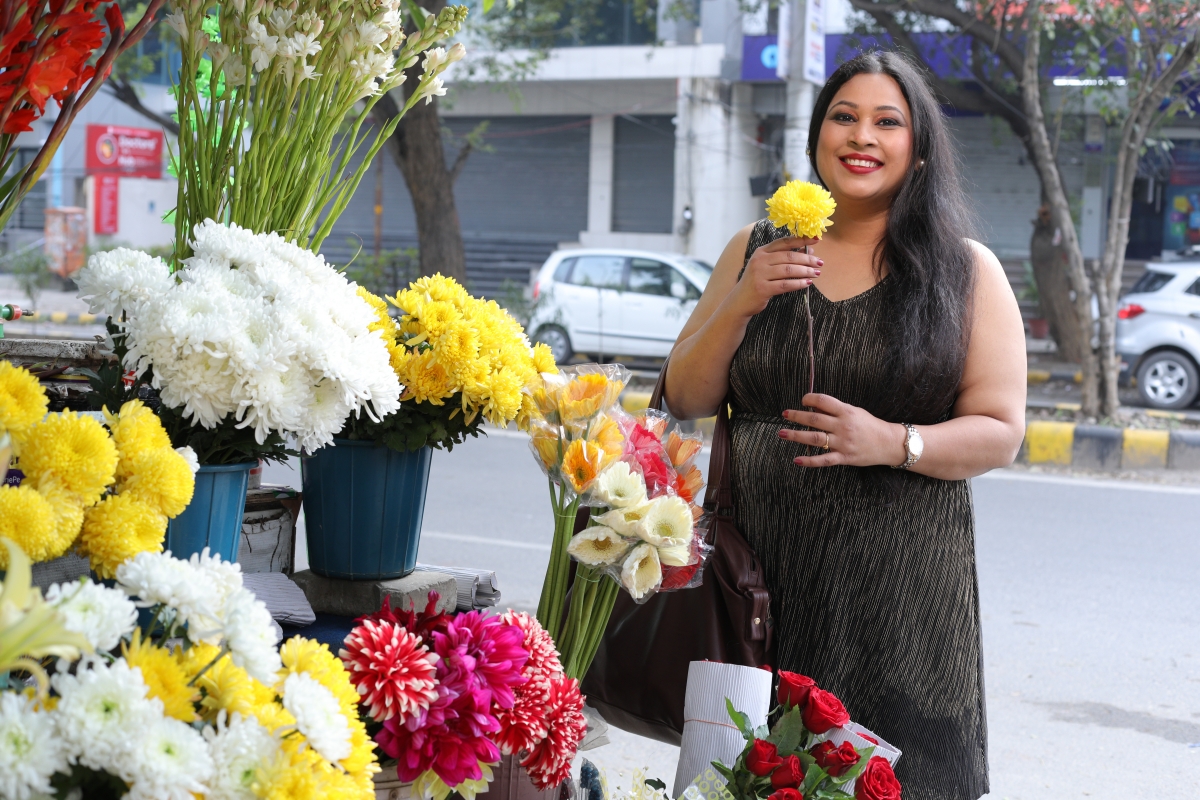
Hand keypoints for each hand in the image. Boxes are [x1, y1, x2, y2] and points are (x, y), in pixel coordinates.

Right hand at [723, 236, 821, 318]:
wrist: (740, 301)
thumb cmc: (757, 282)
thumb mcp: (766, 266)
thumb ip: (784, 258)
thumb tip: (808, 251)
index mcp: (761, 251)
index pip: (784, 242)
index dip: (801, 240)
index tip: (816, 239)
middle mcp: (760, 260)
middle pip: (789, 256)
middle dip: (807, 259)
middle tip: (820, 262)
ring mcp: (760, 274)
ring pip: (789, 270)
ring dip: (805, 271)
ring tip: (816, 273)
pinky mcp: (762, 289)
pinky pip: (785, 284)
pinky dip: (798, 283)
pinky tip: (807, 283)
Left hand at [778, 393, 907, 467]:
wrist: (888, 443)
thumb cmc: (870, 425)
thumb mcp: (855, 411)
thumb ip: (836, 409)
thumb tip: (814, 405)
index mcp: (846, 411)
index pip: (823, 401)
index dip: (809, 399)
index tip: (802, 400)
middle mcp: (843, 426)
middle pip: (815, 419)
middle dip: (797, 416)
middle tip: (785, 414)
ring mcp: (843, 443)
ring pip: (815, 438)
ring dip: (796, 435)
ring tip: (782, 433)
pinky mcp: (844, 457)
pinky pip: (824, 460)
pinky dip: (809, 461)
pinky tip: (796, 460)